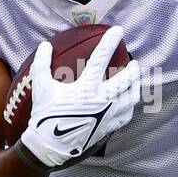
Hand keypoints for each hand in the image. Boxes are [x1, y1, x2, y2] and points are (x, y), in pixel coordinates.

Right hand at [18, 25, 140, 168]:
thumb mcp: (41, 87)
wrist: (50, 146)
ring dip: (135, 87)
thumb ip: (43, 64)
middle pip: (126, 80)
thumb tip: (45, 46)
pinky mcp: (108, 127)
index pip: (101, 58)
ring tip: (136, 81)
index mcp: (86, 87)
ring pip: (131, 98)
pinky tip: (128, 104)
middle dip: (133, 70)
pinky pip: (125, 116)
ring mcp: (107, 115)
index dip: (110, 41)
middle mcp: (102, 99)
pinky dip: (129, 107)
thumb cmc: (44, 115)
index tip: (118, 30)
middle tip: (135, 63)